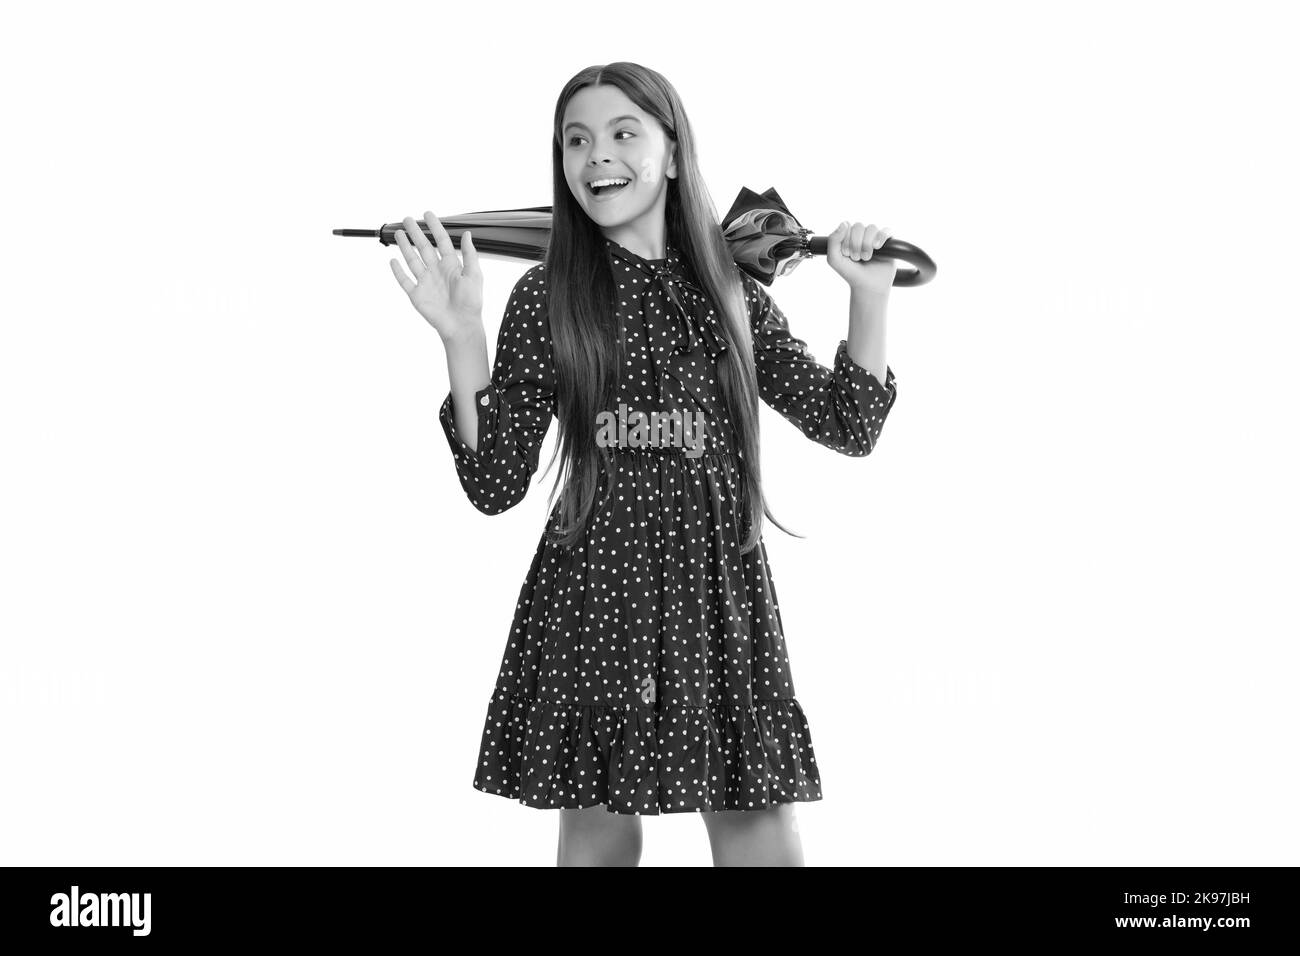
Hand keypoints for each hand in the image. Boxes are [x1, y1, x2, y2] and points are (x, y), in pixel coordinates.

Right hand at [390, 211, 483, 343]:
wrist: (461, 326)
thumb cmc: (471, 303)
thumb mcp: (474, 275)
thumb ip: (470, 254)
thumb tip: (468, 234)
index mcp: (451, 266)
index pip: (441, 241)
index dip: (435, 227)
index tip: (427, 214)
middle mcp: (437, 271)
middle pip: (423, 247)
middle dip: (416, 233)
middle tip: (407, 219)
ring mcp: (425, 282)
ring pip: (412, 260)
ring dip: (405, 247)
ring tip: (398, 234)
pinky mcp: (416, 295)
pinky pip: (404, 281)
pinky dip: (398, 271)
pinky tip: (393, 260)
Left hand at [827, 221, 896, 297]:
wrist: (868, 286)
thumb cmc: (851, 273)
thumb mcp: (834, 259)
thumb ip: (833, 241)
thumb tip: (844, 223)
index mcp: (849, 236)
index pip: (847, 227)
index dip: (846, 241)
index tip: (847, 254)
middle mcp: (862, 235)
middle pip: (859, 226)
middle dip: (856, 244)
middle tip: (857, 258)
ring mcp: (875, 237)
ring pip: (872, 228)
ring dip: (867, 244)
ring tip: (866, 257)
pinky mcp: (889, 242)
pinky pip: (886, 230)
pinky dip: (881, 237)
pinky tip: (877, 247)